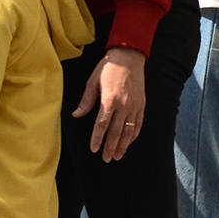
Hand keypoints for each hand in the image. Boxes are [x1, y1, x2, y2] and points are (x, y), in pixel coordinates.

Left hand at [73, 46, 147, 160]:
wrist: (128, 58)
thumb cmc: (107, 68)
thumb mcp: (92, 82)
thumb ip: (86, 101)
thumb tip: (76, 115)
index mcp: (109, 100)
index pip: (102, 125)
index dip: (97, 138)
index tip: (94, 149)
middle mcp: (124, 105)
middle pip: (116, 132)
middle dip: (111, 147)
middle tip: (106, 159)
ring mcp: (135, 106)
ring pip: (129, 131)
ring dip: (123, 145)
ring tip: (118, 156)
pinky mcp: (142, 104)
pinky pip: (139, 123)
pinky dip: (134, 134)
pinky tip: (129, 142)